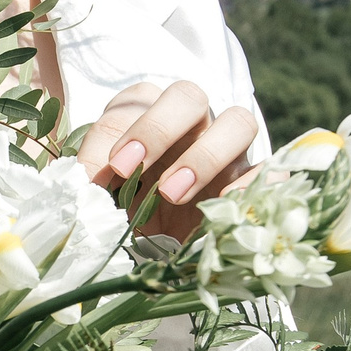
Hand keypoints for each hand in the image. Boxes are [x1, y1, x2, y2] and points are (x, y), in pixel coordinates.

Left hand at [75, 79, 258, 241]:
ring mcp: (227, 149)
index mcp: (146, 114)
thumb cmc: (124, 214)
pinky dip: (251, 186)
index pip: (139, 101)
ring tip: (171, 195)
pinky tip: (224, 209)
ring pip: (238, 122)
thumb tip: (81, 187)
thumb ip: (89, 184)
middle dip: (159, 130)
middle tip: (131, 173)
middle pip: (189, 96)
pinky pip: (269, 170)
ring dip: (205, 156)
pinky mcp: (252, 182)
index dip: (124, 129)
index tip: (112, 166)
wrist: (155, 255)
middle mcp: (191, 123)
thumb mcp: (101, 199)